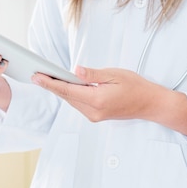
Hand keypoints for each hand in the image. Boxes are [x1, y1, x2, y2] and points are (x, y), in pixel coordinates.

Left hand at [31, 66, 186, 136]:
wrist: (150, 104)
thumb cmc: (136, 87)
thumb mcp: (114, 74)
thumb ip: (93, 74)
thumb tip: (75, 71)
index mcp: (97, 99)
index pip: (67, 90)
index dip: (50, 83)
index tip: (37, 77)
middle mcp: (93, 111)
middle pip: (67, 97)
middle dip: (51, 86)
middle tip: (37, 75)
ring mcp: (95, 116)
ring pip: (72, 101)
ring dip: (60, 91)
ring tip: (46, 78)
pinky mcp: (96, 116)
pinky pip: (78, 104)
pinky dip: (70, 95)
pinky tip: (64, 87)